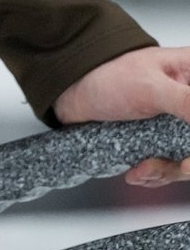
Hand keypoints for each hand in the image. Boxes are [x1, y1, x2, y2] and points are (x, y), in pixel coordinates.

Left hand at [54, 45, 189, 185]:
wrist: (72, 88)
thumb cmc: (108, 74)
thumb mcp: (151, 87)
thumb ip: (186, 101)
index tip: (188, 160)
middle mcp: (188, 99)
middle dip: (186, 162)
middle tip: (175, 166)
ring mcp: (175, 121)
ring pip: (187, 158)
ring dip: (168, 171)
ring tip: (144, 169)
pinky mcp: (158, 138)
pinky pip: (169, 166)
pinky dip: (155, 174)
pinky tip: (139, 171)